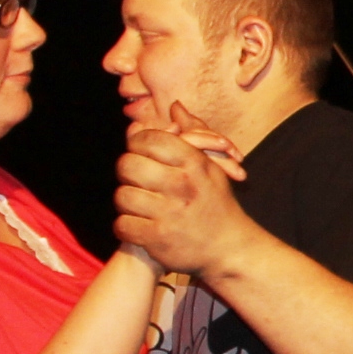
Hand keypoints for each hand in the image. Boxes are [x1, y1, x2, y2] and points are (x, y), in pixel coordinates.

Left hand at [114, 107, 263, 276]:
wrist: (230, 248)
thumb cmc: (216, 202)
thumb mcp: (209, 165)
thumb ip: (192, 134)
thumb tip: (175, 106)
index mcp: (194, 164)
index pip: (150, 140)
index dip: (137, 143)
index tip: (139, 152)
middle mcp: (182, 186)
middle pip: (129, 165)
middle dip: (127, 171)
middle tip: (134, 178)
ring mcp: (169, 214)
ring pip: (122, 196)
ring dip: (125, 201)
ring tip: (136, 203)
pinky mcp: (157, 239)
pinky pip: (122, 224)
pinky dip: (125, 225)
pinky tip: (136, 223)